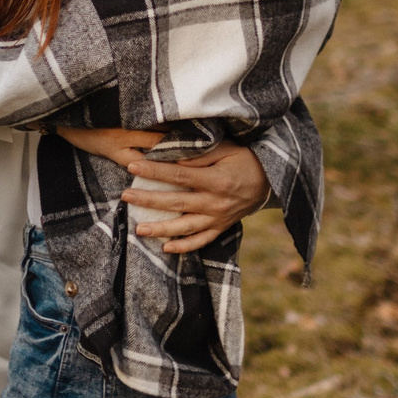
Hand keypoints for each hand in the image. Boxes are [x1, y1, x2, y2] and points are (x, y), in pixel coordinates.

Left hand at [52, 129, 270, 253]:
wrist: (273, 181)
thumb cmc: (246, 159)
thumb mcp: (227, 149)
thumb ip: (200, 155)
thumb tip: (173, 158)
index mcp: (216, 180)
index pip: (178, 175)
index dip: (154, 171)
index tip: (133, 165)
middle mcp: (216, 202)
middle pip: (176, 203)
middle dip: (148, 200)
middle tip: (125, 197)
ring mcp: (218, 218)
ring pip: (185, 227)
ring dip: (161, 229)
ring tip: (138, 230)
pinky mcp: (222, 227)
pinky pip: (202, 241)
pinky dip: (185, 247)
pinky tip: (166, 248)